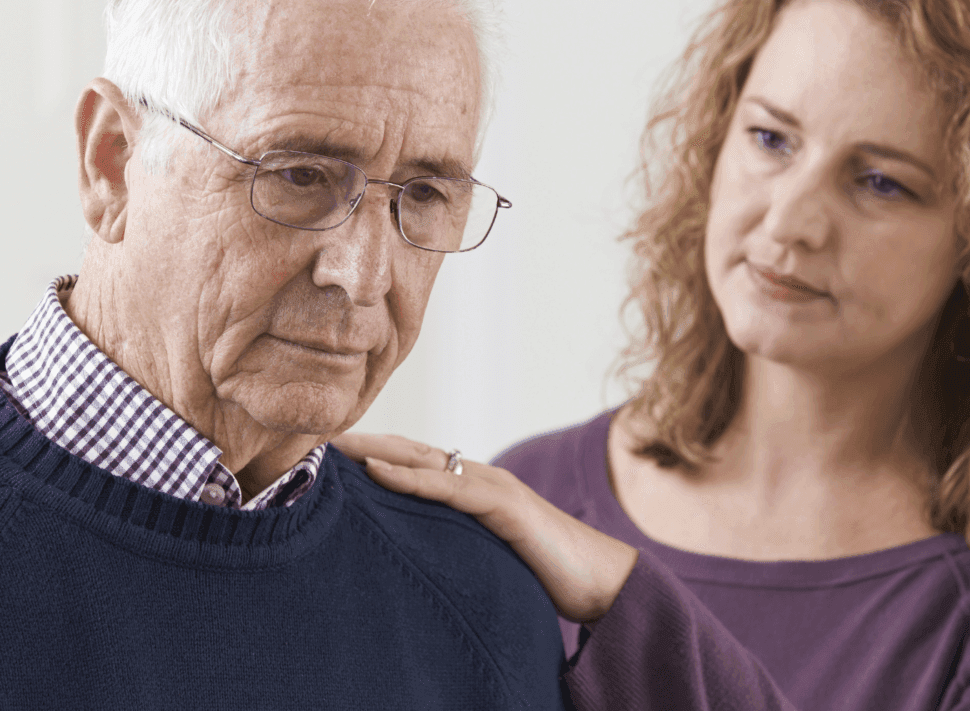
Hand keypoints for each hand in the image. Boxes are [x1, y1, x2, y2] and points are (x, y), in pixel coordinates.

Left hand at [330, 432, 638, 622]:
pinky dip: (409, 478)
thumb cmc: (546, 572)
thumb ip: (456, 544)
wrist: (602, 581)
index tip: (328, 455)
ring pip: (423, 461)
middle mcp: (479, 478)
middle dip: (363, 443)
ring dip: (374, 450)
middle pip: (410, 451)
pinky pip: (448, 490)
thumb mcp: (487, 555)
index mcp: (473, 488)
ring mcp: (492, 487)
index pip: (414, 463)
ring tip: (331, 446)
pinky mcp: (504, 507)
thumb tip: (416, 557)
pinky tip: (376, 471)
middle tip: (315, 441)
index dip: (373, 453)